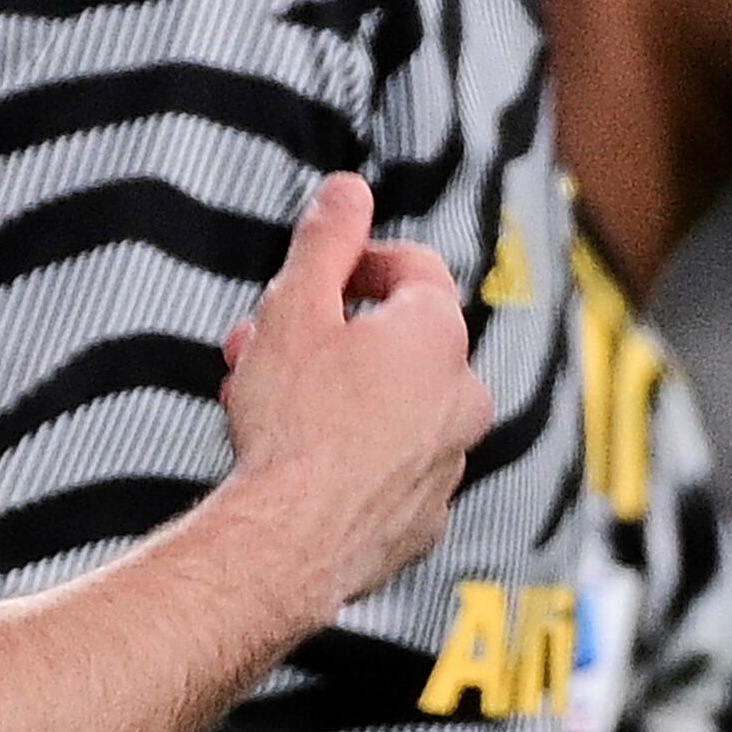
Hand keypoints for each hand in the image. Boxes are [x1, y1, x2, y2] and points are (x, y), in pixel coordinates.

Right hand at [210, 174, 484, 602]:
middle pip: (399, 339)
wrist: (289, 542)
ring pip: (396, 405)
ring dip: (342, 392)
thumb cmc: (291, 420)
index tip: (314, 279)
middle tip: (268, 344)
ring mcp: (451, 463)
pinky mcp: (427, 518)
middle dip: (334, 333)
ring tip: (272, 406)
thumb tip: (349, 189)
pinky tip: (301, 462)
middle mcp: (463, 397)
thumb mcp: (293, 307)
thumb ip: (325, 240)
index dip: (357, 261)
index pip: (414, 267)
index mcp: (438, 336)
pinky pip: (393, 466)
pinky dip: (356, 454)